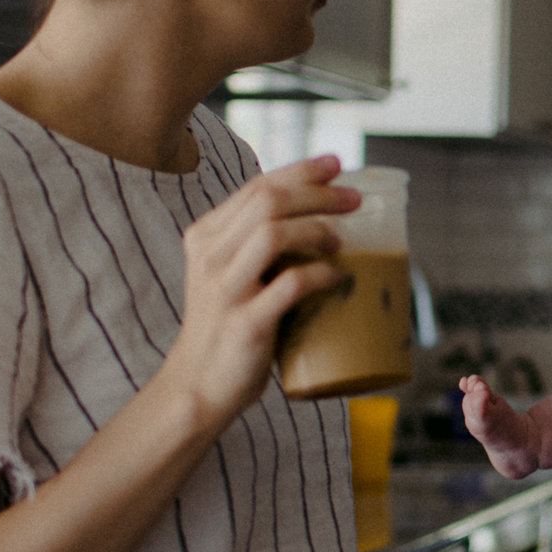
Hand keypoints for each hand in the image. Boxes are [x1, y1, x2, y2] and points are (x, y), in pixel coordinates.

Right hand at [155, 154, 359, 431]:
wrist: (198, 386)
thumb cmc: (226, 328)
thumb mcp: (229, 275)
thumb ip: (256, 247)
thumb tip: (320, 221)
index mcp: (205, 237)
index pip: (256, 187)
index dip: (300, 171)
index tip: (336, 165)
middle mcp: (209, 257)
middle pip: (267, 202)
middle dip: (317, 193)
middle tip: (353, 199)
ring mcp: (225, 290)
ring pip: (272, 233)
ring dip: (316, 229)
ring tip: (339, 241)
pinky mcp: (245, 324)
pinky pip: (290, 285)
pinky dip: (320, 275)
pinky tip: (336, 278)